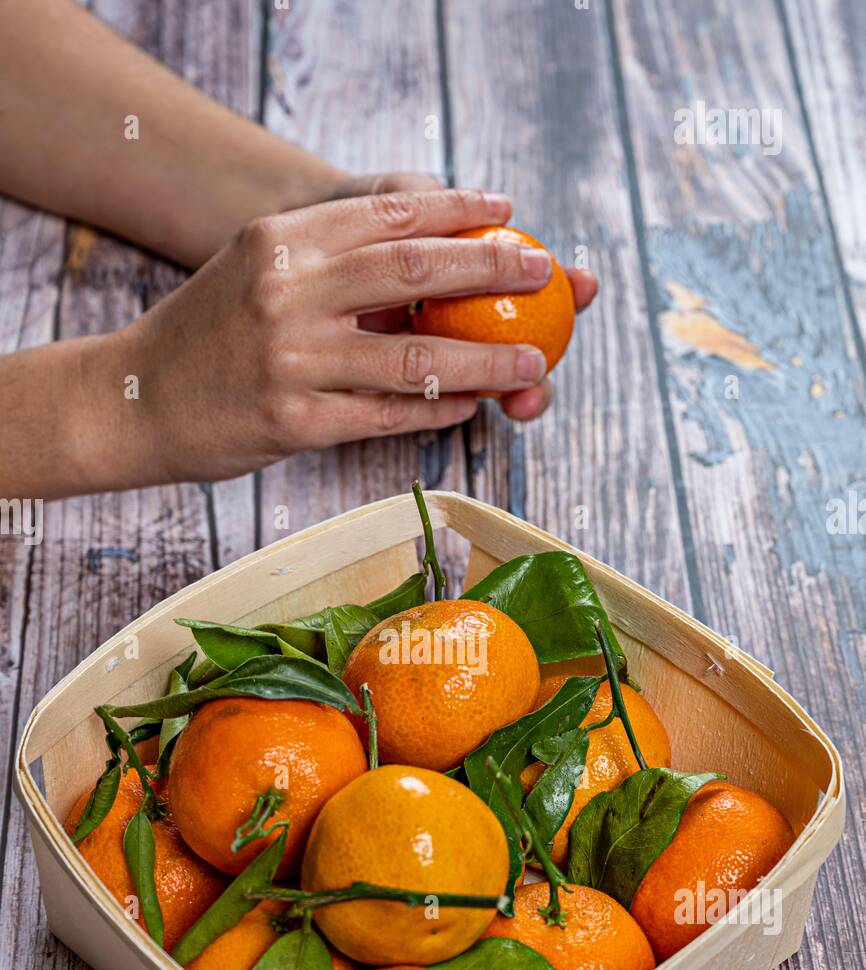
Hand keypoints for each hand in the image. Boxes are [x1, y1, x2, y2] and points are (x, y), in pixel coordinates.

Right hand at [117, 188, 588, 483]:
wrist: (137, 399)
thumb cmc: (211, 333)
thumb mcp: (259, 269)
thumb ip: (333, 261)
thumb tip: (430, 258)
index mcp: (282, 240)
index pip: (387, 213)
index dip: (458, 210)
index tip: (508, 211)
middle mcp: (286, 290)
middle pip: (411, 271)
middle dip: (490, 266)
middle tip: (544, 269)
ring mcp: (290, 358)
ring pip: (413, 357)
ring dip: (484, 359)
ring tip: (533, 361)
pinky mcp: (294, 420)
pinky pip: (386, 414)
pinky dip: (436, 410)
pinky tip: (471, 405)